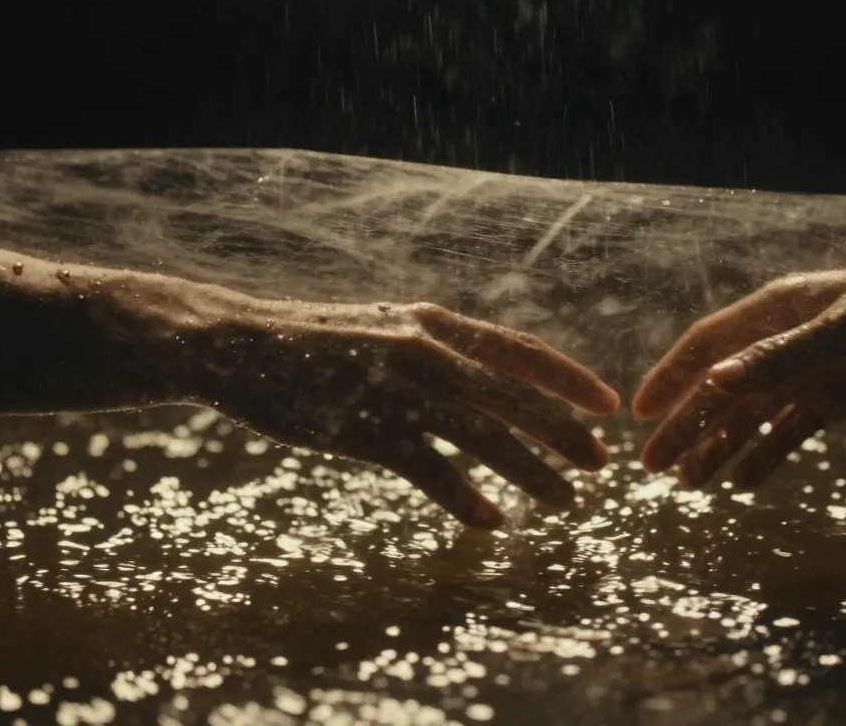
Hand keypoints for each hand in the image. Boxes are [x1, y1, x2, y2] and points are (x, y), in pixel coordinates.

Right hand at [185, 299, 619, 527]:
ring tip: (564, 502)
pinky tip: (492, 523)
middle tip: (603, 465)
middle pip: (515, 397)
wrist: (238, 345)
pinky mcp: (365, 430)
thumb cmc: (316, 342)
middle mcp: (425, 349)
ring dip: (530, 473)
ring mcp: (396, 389)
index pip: (520, 350)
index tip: (607, 405)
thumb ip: (436, 347)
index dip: (568, 379)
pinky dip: (465, 499)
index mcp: (434, 323)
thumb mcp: (386, 328)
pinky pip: (430, 470)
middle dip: (565, 433)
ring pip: (484, 436)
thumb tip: (488, 377)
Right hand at [632, 261, 845, 487]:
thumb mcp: (842, 332)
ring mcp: (810, 371)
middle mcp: (784, 341)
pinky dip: (765, 456)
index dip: (671, 378)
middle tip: (653, 469)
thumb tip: (715, 383)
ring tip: (690, 486)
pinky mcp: (837, 398)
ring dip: (720, 448)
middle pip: (723, 389)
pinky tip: (742, 484)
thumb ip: (777, 358)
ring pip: (752, 416)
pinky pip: (789, 432)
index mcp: (777, 311)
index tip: (639, 415)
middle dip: (687, 427)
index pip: (707, 346)